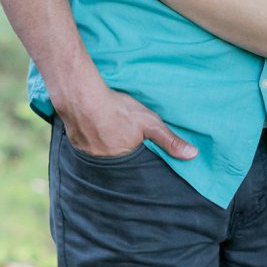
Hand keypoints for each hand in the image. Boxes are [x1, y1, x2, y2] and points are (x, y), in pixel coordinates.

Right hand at [59, 82, 196, 161]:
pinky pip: (85, 148)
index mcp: (123, 161)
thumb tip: (192, 155)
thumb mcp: (149, 122)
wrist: (81, 96)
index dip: (137, 161)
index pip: (134, 170)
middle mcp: (104, 163)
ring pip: (100, 156)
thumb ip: (169, 140)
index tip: (138, 154)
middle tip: (122, 142)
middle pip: (116, 163)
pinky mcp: (74, 143)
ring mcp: (87, 154)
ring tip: (108, 136)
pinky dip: (90, 142)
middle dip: (121, 156)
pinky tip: (93, 130)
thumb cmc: (117, 109)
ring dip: (104, 149)